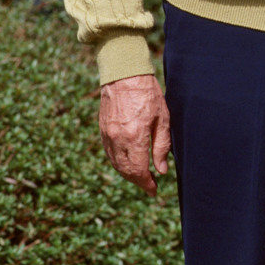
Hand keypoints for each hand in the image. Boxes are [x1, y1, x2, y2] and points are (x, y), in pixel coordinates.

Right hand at [98, 73, 171, 194]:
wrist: (124, 74)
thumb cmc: (148, 93)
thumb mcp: (162, 119)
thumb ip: (161, 146)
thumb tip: (161, 170)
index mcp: (135, 137)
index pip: (139, 170)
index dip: (146, 183)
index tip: (154, 190)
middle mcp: (118, 139)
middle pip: (126, 170)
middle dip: (138, 181)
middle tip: (149, 186)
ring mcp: (108, 134)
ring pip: (115, 164)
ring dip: (127, 174)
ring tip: (140, 177)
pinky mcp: (103, 129)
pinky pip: (109, 153)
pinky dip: (117, 163)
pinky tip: (127, 164)